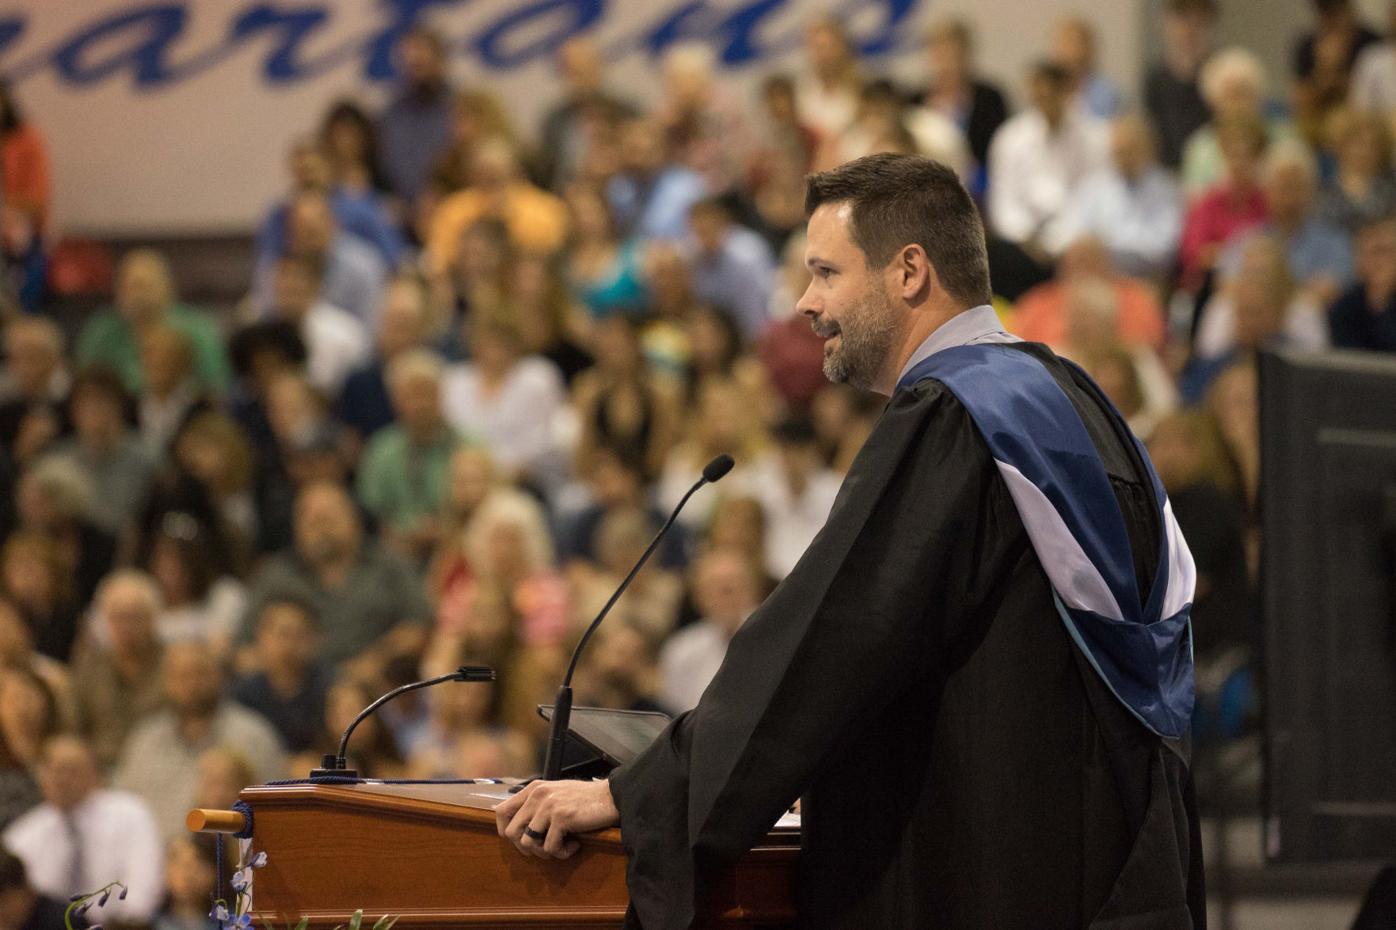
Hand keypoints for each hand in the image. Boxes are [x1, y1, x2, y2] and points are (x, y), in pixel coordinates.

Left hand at [495, 779, 619, 859]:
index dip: (505, 831)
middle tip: (544, 848)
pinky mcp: (561, 818)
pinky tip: (574, 846)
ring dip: (544, 853)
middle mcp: (537, 795)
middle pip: (511, 832)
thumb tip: (513, 822)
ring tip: (560, 848)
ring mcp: (548, 806)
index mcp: (533, 789)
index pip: (501, 812)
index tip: (521, 840)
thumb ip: (535, 804)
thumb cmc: (584, 799)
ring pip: (528, 843)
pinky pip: (550, 848)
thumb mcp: (554, 794)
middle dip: (525, 848)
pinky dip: (562, 853)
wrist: (611, 797)